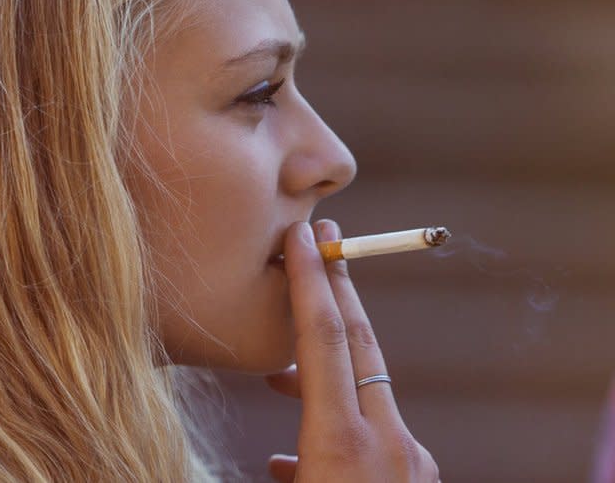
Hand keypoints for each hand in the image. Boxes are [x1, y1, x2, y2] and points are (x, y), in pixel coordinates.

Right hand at [263, 219, 439, 481]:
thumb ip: (286, 467)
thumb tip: (276, 463)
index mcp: (342, 444)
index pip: (325, 341)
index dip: (312, 282)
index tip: (303, 236)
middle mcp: (387, 442)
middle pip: (360, 343)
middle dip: (337, 285)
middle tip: (325, 237)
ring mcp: (411, 458)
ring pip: (368, 388)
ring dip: (330, 361)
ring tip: (284, 370)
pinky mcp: (420, 477)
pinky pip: (377, 433)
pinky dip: (343, 423)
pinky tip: (305, 451)